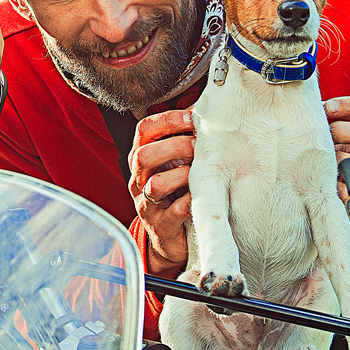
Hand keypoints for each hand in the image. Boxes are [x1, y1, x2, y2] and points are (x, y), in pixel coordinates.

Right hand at [128, 109, 195, 277]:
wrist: (170, 237)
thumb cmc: (176, 193)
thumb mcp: (175, 163)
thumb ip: (186, 139)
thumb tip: (211, 111)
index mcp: (141, 160)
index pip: (143, 130)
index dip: (167, 120)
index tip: (192, 117)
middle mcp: (138, 180)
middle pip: (143, 156)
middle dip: (175, 146)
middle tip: (199, 147)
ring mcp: (147, 205)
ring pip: (155, 185)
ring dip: (181, 175)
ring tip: (199, 174)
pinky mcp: (161, 227)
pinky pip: (174, 212)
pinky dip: (190, 202)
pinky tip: (201, 196)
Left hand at [324, 96, 349, 200]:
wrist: (322, 206)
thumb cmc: (318, 167)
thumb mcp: (322, 141)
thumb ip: (320, 124)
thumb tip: (301, 105)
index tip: (327, 108)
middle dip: (343, 132)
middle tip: (323, 138)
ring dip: (339, 161)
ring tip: (323, 163)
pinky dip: (338, 186)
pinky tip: (325, 183)